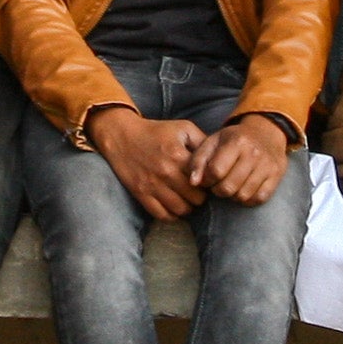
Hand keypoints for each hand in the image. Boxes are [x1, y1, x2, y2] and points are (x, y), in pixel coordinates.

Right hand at [89, 105, 208, 220]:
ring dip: (187, 207)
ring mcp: (152, 186)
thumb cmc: (156, 131)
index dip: (210, 183)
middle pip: (196, 200)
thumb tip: (220, 158)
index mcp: (179, 156)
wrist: (122, 136)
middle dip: (200, 197)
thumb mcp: (183, 128)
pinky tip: (174, 206)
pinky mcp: (141, 194)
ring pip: (181, 210)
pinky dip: (171, 215)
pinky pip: (162, 215)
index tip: (208, 181)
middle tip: (198, 192)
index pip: (205, 181)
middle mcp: (166, 173)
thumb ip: (203, 141)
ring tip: (187, 199)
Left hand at [192, 114, 293, 206]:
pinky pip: (259, 198)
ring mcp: (267, 165)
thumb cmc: (234, 139)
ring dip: (233, 196)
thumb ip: (198, 160)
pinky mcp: (276, 175)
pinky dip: (248, 199)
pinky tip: (243, 190)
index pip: (216, 171)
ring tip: (231, 186)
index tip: (207, 179)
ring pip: (243, 195)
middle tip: (218, 185)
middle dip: (218, 190)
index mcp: (236, 142)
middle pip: (229, 187)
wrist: (266, 132)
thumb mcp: (213, 141)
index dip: (207, 180)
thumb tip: (193, 183)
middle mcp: (254, 153)